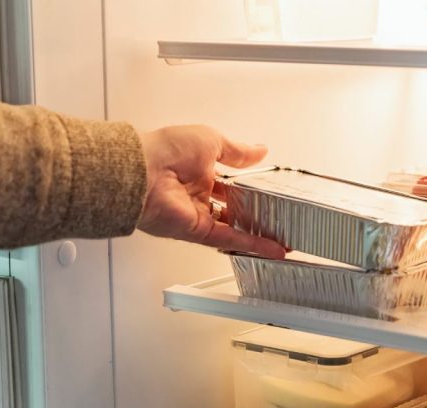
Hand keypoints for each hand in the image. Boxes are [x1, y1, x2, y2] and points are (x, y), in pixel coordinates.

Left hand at [137, 125, 284, 258]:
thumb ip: (238, 151)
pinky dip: (251, 244)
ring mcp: (197, 214)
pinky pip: (228, 239)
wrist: (143, 171)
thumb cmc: (167, 149)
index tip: (270, 190)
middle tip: (281, 216)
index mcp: (199, 169)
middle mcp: (197, 193)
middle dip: (256, 212)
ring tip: (282, 236)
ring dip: (257, 233)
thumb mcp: (212, 140)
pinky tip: (271, 247)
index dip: (250, 186)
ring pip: (234, 227)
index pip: (230, 181)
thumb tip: (259, 150)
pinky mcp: (196, 231)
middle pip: (233, 207)